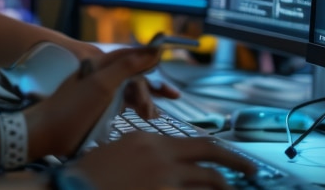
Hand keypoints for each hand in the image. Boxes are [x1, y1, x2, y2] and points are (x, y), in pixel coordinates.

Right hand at [59, 131, 256, 189]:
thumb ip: (146, 153)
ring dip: (223, 188)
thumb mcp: (120, 152)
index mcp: (151, 140)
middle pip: (211, 157)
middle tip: (252, 172)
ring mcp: (164, 179)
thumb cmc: (88, 175)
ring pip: (209, 183)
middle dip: (237, 164)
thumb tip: (166, 163)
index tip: (233, 158)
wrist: (71, 189)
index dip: (221, 151)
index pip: (198, 143)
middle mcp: (162, 155)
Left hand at [66, 40, 179, 118]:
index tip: (165, 54)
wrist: (48, 131)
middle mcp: (101, 74)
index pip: (130, 54)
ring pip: (129, 90)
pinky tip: (146, 116)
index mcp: (100, 64)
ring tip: (152, 116)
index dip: (149, 54)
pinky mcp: (99, 107)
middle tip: (173, 96)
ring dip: (145, 100)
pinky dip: (136, 107)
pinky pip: (123, 103)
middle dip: (152, 85)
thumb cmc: (73, 106)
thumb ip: (126, 66)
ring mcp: (100, 91)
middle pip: (133, 74)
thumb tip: (150, 51)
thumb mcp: (102, 84)